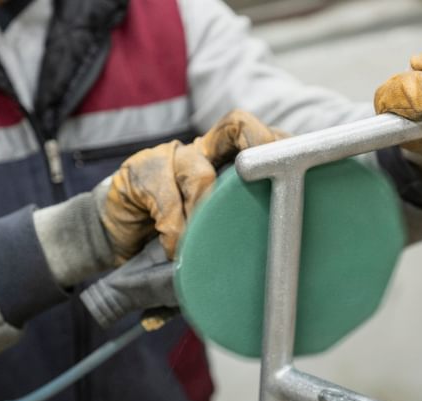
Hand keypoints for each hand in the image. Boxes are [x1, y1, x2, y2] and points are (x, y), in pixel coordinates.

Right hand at [100, 110, 285, 262]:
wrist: (122, 241)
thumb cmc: (182, 239)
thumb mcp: (221, 233)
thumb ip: (246, 230)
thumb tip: (285, 255)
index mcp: (232, 160)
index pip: (266, 138)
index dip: (282, 148)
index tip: (300, 173)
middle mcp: (206, 149)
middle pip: (238, 125)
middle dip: (256, 148)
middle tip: (261, 188)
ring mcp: (173, 156)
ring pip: (199, 167)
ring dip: (204, 210)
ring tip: (203, 243)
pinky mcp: (141, 170)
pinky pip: (165, 191)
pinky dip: (173, 226)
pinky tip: (173, 248)